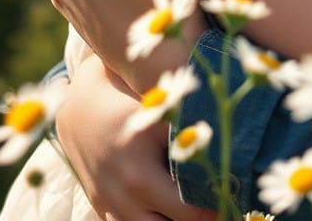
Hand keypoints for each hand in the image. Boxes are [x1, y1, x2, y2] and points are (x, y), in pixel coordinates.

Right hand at [56, 56, 215, 220]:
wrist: (81, 104)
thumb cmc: (128, 102)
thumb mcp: (160, 114)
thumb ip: (189, 131)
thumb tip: (227, 142)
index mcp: (140, 174)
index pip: (184, 210)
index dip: (211, 212)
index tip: (231, 201)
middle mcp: (122, 197)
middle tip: (221, 211)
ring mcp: (108, 205)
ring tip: (193, 212)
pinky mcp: (100, 205)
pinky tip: (166, 213)